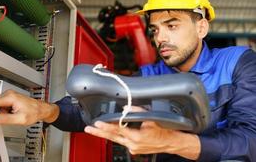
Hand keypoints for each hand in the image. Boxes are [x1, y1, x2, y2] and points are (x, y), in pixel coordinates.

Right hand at [0, 90, 58, 125]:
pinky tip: (12, 114)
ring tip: (12, 116)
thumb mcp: (20, 119)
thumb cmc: (34, 112)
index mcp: (10, 98)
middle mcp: (8, 94)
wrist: (42, 108)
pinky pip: (1, 106)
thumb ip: (5, 119)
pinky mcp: (10, 98)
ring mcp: (9, 96)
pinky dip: (3, 111)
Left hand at [84, 106, 199, 159]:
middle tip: (89, 129)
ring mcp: (133, 149)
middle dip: (99, 133)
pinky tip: (110, 132)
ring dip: (105, 135)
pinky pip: (122, 142)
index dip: (106, 126)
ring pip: (115, 140)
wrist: (171, 142)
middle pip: (112, 137)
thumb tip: (125, 109)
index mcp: (136, 136)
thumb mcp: (151, 117)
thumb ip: (137, 111)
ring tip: (94, 130)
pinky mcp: (134, 150)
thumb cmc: (163, 130)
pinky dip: (116, 136)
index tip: (98, 123)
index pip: (117, 130)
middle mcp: (133, 144)